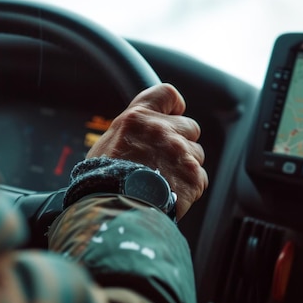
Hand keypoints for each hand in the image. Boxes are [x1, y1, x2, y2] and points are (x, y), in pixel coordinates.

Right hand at [87, 83, 207, 218]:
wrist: (114, 208)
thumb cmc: (103, 180)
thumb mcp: (106, 144)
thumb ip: (129, 132)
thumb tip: (137, 135)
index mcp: (138, 118)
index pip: (167, 94)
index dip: (174, 104)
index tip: (174, 112)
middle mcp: (162, 131)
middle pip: (190, 127)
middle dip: (182, 141)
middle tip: (164, 159)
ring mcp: (180, 153)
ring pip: (196, 154)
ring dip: (185, 165)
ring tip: (165, 180)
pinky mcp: (192, 177)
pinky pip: (200, 178)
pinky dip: (189, 187)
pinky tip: (172, 194)